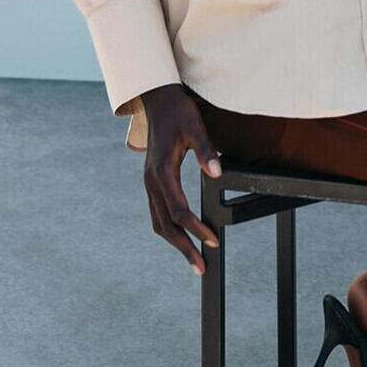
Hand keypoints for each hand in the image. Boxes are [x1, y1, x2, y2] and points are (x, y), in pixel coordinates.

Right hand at [140, 84, 222, 273]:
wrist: (158, 99)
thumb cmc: (179, 112)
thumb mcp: (196, 127)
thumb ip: (206, 151)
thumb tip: (217, 173)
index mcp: (162, 172)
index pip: (179, 211)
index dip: (196, 228)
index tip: (213, 240)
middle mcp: (151, 182)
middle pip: (166, 225)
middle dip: (184, 247)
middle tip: (201, 267)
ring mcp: (149, 182)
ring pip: (158, 221)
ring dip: (175, 241)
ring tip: (193, 258)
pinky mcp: (152, 180)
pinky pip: (157, 212)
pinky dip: (169, 227)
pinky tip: (181, 233)